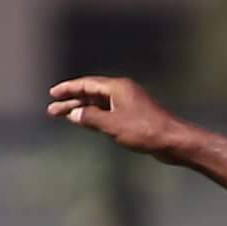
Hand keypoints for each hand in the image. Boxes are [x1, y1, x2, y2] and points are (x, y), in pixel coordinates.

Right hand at [47, 77, 189, 158]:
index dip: (68, 89)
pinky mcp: (134, 116)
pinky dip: (95, 117)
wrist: (174, 141)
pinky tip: (85, 122)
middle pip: (91, 94)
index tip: (53, 94)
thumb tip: (73, 114)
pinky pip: (108, 113)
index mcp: (117, 87)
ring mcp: (129, 104)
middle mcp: (122, 92)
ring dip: (82, 110)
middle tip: (52, 110)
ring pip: (99, 104)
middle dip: (71, 102)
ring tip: (64, 117)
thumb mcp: (113, 125)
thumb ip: (90, 118)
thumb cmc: (145, 131)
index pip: (86, 84)